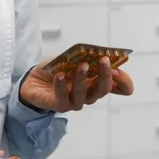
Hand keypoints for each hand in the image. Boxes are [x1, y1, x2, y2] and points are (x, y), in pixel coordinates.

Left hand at [19, 56, 133, 112]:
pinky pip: (62, 98)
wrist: (34, 78)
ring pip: (84, 95)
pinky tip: (59, 75)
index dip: (124, 82)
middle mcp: (89, 93)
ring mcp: (75, 101)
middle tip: (104, 60)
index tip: (120, 70)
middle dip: (105, 75)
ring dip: (83, 79)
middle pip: (102, 90)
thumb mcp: (74, 58)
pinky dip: (61, 86)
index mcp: (97, 82)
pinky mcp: (59, 105)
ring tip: (82, 65)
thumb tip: (98, 53)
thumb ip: (87, 57)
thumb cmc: (58, 68)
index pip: (119, 87)